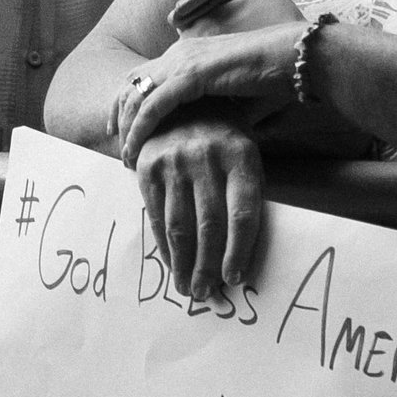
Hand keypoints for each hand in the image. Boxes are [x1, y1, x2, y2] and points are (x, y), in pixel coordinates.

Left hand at [116, 0, 306, 160]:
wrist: (292, 58)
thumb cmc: (272, 76)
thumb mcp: (233, 94)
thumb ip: (214, 109)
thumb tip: (210, 135)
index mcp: (189, 52)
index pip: (145, 74)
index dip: (128, 100)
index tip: (122, 127)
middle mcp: (180, 52)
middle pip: (131, 83)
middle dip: (119, 115)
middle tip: (115, 143)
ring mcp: (184, 61)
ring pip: (137, 96)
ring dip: (126, 127)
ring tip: (124, 154)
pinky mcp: (192, 75)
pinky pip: (153, 106)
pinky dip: (140, 129)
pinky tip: (135, 149)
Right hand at [133, 104, 264, 302]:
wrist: (182, 101)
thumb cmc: (224, 138)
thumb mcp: (246, 153)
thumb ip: (247, 193)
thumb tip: (244, 253)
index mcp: (241, 154)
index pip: (243, 212)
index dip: (239, 250)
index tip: (235, 278)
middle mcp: (207, 156)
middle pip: (210, 224)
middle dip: (208, 265)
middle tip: (207, 294)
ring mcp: (175, 161)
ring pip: (181, 226)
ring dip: (184, 263)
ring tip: (188, 288)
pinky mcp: (149, 167)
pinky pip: (157, 216)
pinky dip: (164, 246)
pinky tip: (172, 263)